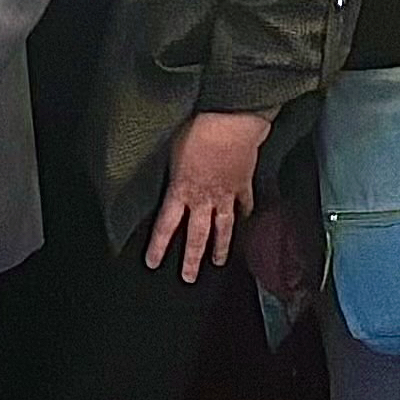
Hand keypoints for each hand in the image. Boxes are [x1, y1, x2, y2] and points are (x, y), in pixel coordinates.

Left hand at [142, 110, 269, 277]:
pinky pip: (244, 204)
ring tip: (219, 262)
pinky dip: (246, 214)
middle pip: (197, 236)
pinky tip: (246, 222)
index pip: (166, 226)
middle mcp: (204, 198)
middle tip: (189, 277)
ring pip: (224, 227)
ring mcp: (227, 193)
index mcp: (181, 190)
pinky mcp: (243, 183)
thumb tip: (155, 174)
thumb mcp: (169, 150)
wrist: (231, 122)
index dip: (158, 246)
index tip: (153, 262)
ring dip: (221, 246)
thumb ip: (166, 170)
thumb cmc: (197, 129)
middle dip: (192, 259)